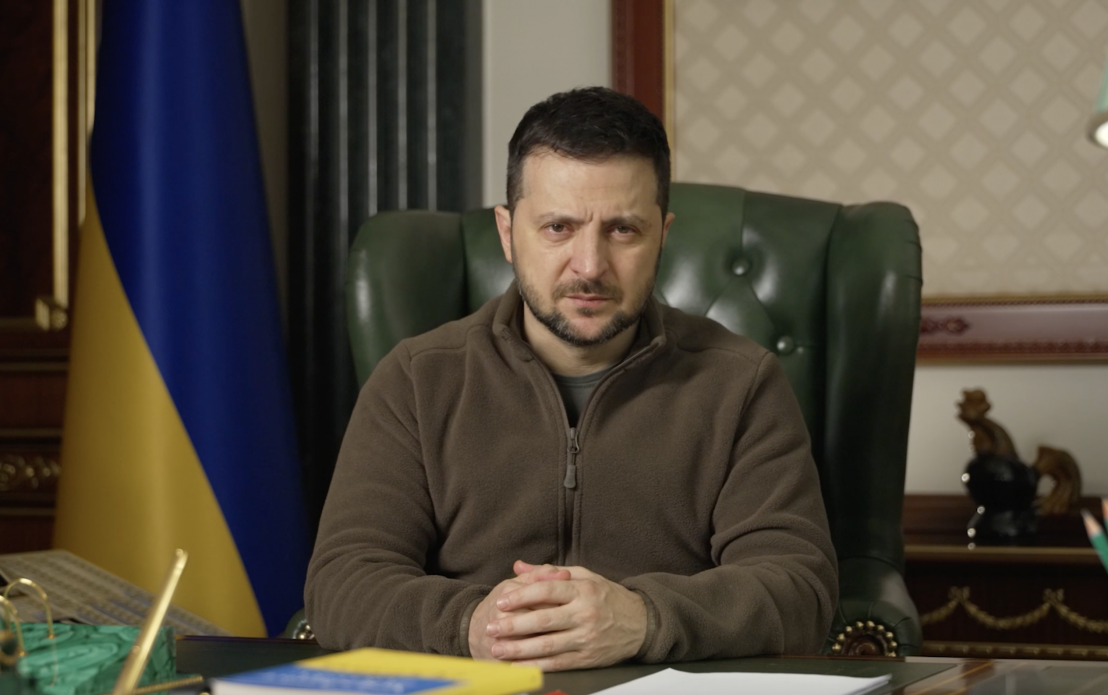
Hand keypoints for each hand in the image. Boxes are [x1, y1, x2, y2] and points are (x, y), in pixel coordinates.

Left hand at [485, 561, 646, 670]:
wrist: (641, 623)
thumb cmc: (608, 596)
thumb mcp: (584, 576)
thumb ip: (550, 573)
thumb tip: (519, 566)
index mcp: (582, 590)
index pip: (546, 591)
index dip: (521, 597)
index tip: (501, 602)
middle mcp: (584, 613)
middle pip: (543, 620)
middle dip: (513, 626)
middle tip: (490, 628)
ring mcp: (586, 638)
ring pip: (547, 645)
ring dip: (519, 649)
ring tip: (497, 649)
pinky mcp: (587, 658)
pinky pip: (557, 663)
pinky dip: (535, 666)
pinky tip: (518, 666)